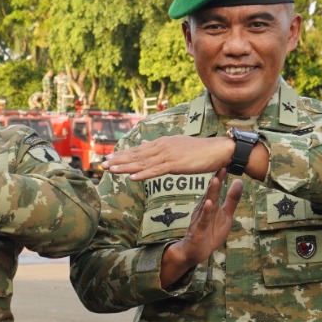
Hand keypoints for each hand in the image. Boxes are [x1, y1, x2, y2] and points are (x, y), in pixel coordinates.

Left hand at [105, 135, 233, 179]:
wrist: (218, 150)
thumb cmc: (200, 150)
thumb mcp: (177, 146)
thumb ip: (161, 148)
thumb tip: (146, 145)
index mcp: (162, 143)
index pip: (139, 150)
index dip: (123, 154)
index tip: (109, 157)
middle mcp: (162, 147)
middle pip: (137, 155)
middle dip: (119, 160)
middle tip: (103, 164)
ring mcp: (168, 155)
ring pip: (143, 163)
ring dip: (126, 167)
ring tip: (112, 170)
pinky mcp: (175, 164)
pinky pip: (156, 171)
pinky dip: (143, 175)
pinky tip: (132, 178)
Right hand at [160, 172, 242, 286]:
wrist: (194, 252)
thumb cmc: (210, 232)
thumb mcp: (226, 215)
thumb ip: (232, 200)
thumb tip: (239, 181)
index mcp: (211, 204)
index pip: (216, 188)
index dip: (221, 176)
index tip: (227, 162)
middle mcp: (204, 209)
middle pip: (211, 193)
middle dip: (216, 180)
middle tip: (221, 165)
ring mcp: (200, 219)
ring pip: (206, 204)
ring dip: (210, 192)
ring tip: (215, 180)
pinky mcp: (199, 230)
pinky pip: (202, 220)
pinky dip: (206, 212)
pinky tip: (208, 204)